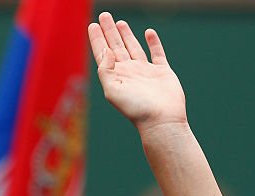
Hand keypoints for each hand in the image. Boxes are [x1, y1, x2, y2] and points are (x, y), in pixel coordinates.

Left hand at [88, 12, 186, 132]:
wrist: (161, 120)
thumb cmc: (136, 108)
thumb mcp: (112, 91)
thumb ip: (106, 70)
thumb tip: (107, 51)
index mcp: (116, 76)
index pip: (103, 53)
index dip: (97, 39)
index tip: (92, 25)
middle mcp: (129, 72)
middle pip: (116, 47)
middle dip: (109, 31)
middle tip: (104, 16)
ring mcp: (146, 72)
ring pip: (134, 48)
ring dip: (126, 35)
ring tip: (120, 22)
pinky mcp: (162, 72)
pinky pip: (157, 53)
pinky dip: (153, 42)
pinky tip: (148, 33)